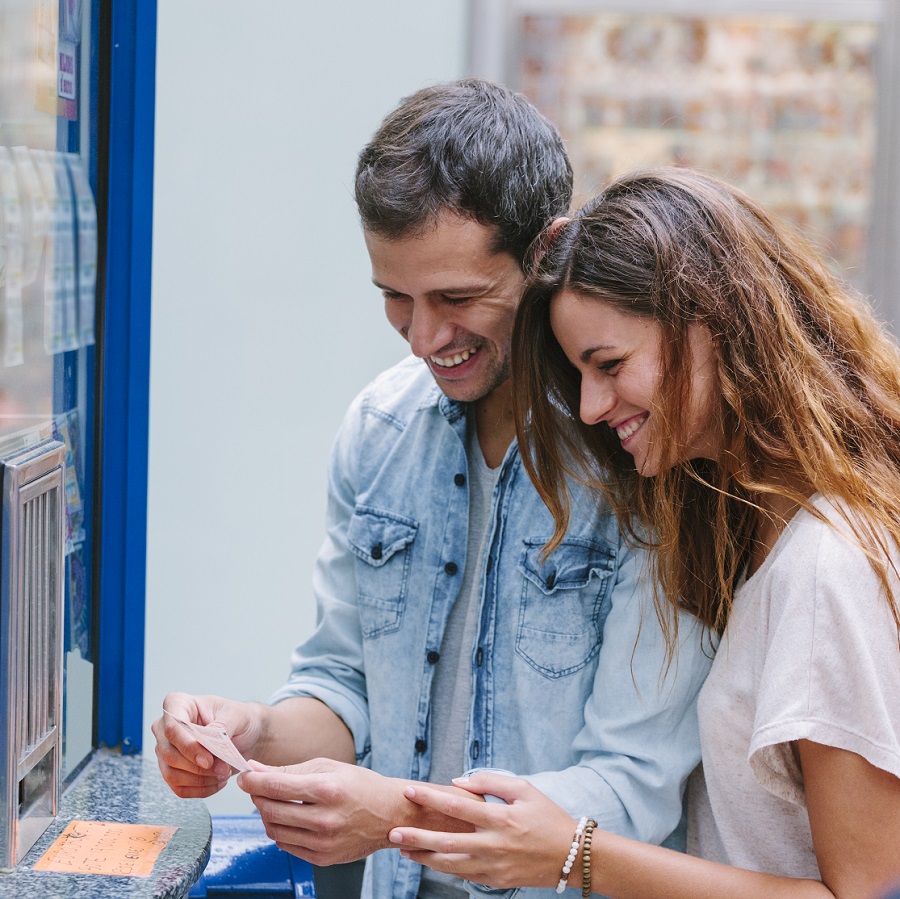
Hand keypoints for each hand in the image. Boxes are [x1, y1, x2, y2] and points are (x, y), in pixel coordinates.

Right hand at [152, 692, 263, 798]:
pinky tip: (217, 782)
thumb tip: (207, 741)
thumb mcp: (237, 715)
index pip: (172, 727)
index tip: (208, 760)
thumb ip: (221, 726)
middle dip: (198, 767)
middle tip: (223, 768)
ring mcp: (166, 750)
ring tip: (223, 773)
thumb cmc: (240, 719)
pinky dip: (200, 790)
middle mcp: (166, 727)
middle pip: (169, 754)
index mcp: (178, 704)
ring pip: (172, 774)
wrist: (246, 735)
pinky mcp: (173, 770)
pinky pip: (179, 788)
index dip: (188, 746)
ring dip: (200, 780)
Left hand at [237, 758, 406, 864]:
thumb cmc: (361, 786)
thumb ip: (289, 771)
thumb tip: (256, 770)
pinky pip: (286, 845)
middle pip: (270, 810)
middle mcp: (325, 819)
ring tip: (276, 803)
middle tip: (259, 787)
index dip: (252, 781)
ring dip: (267, 815)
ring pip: (274, 830)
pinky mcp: (323, 858)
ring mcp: (323, 842)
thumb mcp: (328, 767)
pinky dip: (281, 831)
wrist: (389, 814)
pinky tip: (290, 819)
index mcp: (327, 789)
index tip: (244, 777)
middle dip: (257, 796)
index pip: (275, 787)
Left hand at [387, 771, 577, 890]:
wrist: (572, 856)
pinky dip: (444, 868)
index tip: (409, 791)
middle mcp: (494, 844)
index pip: (457, 806)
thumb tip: (457, 783)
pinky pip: (464, 874)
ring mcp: (494, 866)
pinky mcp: (496, 881)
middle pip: (446, 841)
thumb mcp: (524, 789)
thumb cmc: (547, 816)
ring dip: (424, 857)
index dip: (430, 798)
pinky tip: (429, 861)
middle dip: (417, 837)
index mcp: (501, 817)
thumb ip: (490, 781)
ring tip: (403, 850)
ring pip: (450, 864)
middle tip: (393, 831)